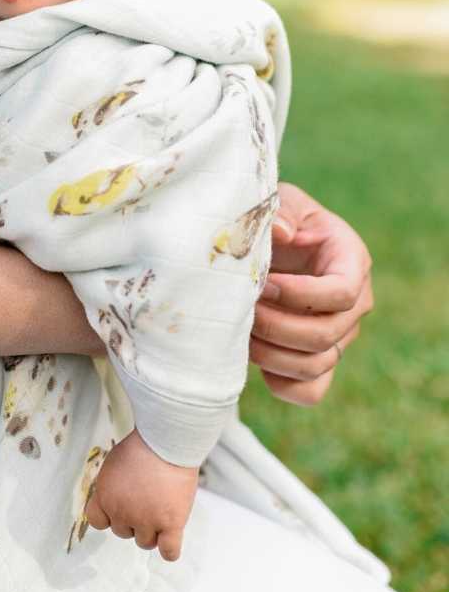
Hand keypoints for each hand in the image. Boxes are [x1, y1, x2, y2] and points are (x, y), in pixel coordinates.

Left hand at [84, 429, 197, 561]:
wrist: (164, 443)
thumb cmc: (140, 448)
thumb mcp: (112, 465)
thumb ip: (111, 487)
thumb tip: (116, 500)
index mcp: (105, 497)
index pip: (97, 521)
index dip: (108, 516)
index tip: (119, 508)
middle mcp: (122, 513)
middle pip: (123, 532)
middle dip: (132, 521)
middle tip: (146, 501)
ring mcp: (147, 521)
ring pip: (145, 543)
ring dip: (151, 532)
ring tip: (161, 510)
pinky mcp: (171, 524)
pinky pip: (169, 552)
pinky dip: (169, 549)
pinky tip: (170, 536)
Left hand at [251, 183, 373, 405]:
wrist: (267, 243)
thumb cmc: (275, 218)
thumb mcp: (280, 200)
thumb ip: (282, 212)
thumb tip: (283, 234)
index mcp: (351, 261)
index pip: (340, 292)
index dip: (299, 295)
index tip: (263, 284)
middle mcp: (353, 304)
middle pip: (326, 335)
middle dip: (275, 326)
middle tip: (241, 309)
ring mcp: (338, 335)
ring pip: (315, 366)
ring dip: (270, 354)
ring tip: (239, 330)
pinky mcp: (317, 359)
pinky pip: (310, 391)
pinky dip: (280, 384)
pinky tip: (252, 359)